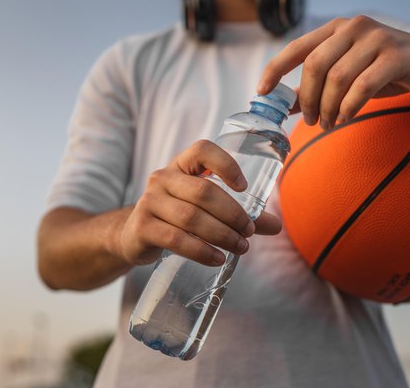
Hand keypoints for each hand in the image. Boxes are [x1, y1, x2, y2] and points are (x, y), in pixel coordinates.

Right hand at [117, 140, 281, 266]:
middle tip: (249, 232)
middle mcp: (163, 178)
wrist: (133, 235)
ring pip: (191, 217)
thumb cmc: (176, 216)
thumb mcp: (204, 208)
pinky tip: (217, 259)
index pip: (202, 150)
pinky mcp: (142, 227)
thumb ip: (239, 214)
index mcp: (181, 166)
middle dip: (232, 213)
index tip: (244, 187)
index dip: (226, 164)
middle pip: (203, 191)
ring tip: (240, 247)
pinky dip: (201, 250)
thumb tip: (276, 225)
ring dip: (221, 234)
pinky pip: (176, 239)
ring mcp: (149, 202)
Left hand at [257, 15, 409, 128]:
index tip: (261, 91)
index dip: (275, 70)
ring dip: (327, 107)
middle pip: (314, 66)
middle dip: (306, 98)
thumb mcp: (347, 76)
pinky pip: (362, 86)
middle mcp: (353, 28)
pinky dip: (349, 107)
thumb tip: (283, 105)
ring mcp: (375, 38)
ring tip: (328, 123)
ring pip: (337, 78)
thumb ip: (316, 86)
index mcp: (336, 29)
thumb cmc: (385, 71)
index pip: (297, 48)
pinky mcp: (395, 55)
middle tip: (309, 120)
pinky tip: (345, 118)